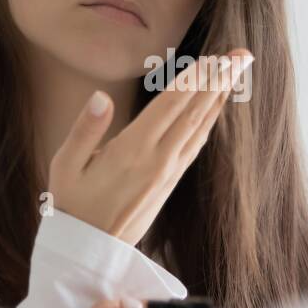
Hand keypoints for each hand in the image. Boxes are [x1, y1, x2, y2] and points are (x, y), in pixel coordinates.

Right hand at [48, 49, 252, 246]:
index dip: (193, 79)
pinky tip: (215, 108)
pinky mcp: (169, 182)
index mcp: (132, 150)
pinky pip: (195, 145)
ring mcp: (167, 172)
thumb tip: (101, 97)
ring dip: (219, 98)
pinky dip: (208, 122)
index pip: (170, 105)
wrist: (89, 252)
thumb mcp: (65, 166)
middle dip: (219, 81)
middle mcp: (157, 160)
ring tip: (236, 72)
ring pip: (200, 128)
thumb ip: (85, 129)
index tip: (213, 56)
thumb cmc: (72, 205)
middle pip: (194, 112)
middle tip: (242, 55)